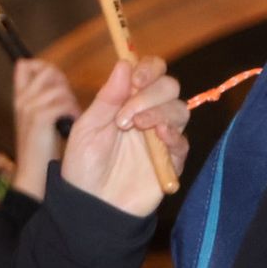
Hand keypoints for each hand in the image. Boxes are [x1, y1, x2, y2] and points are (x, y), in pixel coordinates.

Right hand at [10, 58, 81, 199]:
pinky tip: (71, 123)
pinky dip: (71, 112)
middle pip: (46, 71)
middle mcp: (22, 100)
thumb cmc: (41, 150)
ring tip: (71, 116)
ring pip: (57, 87)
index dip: (43, 68)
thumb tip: (57, 83)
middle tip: (68, 104)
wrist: (33, 174)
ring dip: (70, 100)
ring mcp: (29, 108)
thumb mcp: (38, 120)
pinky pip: (61, 103)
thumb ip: (43, 100)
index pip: (25, 65)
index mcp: (20, 98)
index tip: (56, 83)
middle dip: (62, 84)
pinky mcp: (40, 119)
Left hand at [59, 57, 189, 215]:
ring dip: (158, 111)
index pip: (151, 72)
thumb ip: (107, 97)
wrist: (90, 204)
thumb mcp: (87, 127)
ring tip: (135, 126)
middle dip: (149, 93)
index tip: (134, 80)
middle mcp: (148, 114)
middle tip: (125, 114)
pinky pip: (183, 141)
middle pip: (169, 86)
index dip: (148, 69)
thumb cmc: (83, 164)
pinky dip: (173, 134)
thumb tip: (125, 63)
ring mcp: (161, 137)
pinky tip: (158, 136)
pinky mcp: (171, 161)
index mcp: (127, 101)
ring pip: (180, 109)